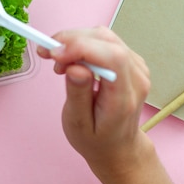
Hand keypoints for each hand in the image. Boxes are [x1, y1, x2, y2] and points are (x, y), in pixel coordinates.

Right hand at [38, 26, 183, 183]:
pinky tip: (71, 60)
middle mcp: (136, 77)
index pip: (112, 57)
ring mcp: (136, 67)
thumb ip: (78, 94)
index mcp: (124, 97)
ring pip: (103, 35)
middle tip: (47, 53)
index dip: (81, 47)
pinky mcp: (130, 61)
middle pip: (106, 40)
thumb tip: (76, 68)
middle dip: (71, 40)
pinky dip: (83, 43)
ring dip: (75, 41)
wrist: (117, 147)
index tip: (54, 53)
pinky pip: (104, 40)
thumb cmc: (96, 139)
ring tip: (58, 61)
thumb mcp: (79, 124)